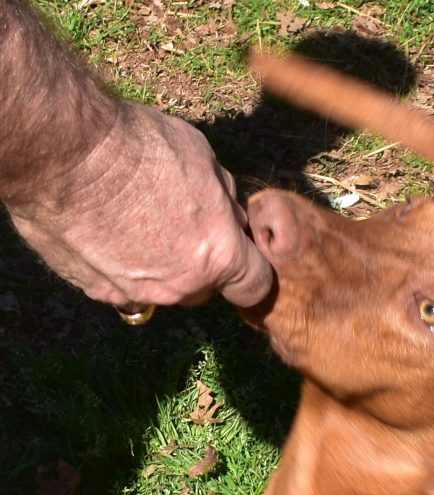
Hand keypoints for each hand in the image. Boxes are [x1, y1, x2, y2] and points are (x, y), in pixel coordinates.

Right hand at [7, 102, 272, 309]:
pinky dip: (120, 268)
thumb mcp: (202, 158)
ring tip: (135, 224)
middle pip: (205, 288)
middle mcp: (182, 286)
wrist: (62, 152)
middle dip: (201, 264)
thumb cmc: (138, 147)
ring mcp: (138, 294)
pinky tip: (104, 234)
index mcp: (219, 256)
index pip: (255, 286)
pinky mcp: (98, 292)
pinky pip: (122, 287)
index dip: (250, 269)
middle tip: (179, 225)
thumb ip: (224, 198)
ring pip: (163, 289)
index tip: (239, 254)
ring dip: (160, 267)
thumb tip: (232, 217)